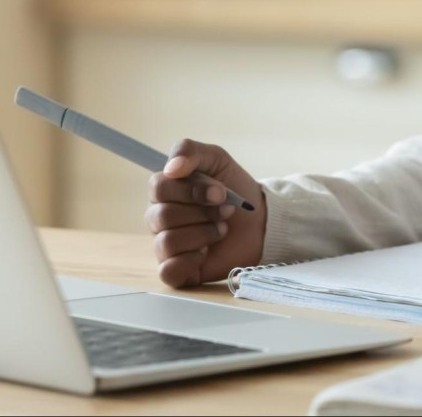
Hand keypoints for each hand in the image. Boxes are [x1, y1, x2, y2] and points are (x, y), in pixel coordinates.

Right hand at [145, 138, 266, 287]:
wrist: (263, 220)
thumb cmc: (237, 190)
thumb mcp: (218, 160)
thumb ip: (190, 151)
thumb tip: (170, 167)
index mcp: (166, 192)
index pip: (158, 187)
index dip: (191, 191)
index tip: (220, 192)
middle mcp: (161, 219)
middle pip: (162, 216)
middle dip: (203, 213)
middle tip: (227, 211)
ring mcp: (167, 246)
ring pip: (167, 242)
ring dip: (203, 233)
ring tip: (222, 229)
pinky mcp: (178, 270)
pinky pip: (168, 270)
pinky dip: (191, 260)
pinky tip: (206, 252)